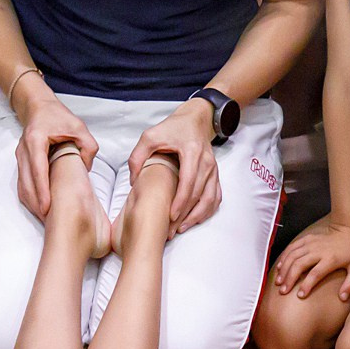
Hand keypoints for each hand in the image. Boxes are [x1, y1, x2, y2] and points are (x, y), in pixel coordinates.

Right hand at [14, 85, 100, 218]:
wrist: (38, 108)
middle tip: (48, 220)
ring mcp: (20, 157)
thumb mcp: (79, 126)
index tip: (46, 206)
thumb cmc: (57, 116)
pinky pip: (22, 184)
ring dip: (32, 203)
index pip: (38, 168)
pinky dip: (30, 197)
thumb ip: (88, 146)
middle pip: (27, 182)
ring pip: (22, 186)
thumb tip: (86, 167)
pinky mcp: (21, 163)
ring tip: (45, 218)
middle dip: (36, 203)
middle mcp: (24, 150)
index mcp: (36, 139)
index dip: (42, 189)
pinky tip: (40, 208)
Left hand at [132, 98, 222, 233]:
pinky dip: (208, 210)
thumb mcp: (150, 136)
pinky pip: (216, 196)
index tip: (171, 216)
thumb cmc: (174, 128)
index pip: (189, 182)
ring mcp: (214, 169)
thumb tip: (133, 180)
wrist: (196, 119)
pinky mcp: (215, 174)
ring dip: (197, 216)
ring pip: (210, 198)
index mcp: (192, 152)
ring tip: (182, 228)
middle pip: (199, 194)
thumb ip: (138, 156)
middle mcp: (206, 162)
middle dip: (185, 214)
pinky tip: (196, 219)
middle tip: (171, 229)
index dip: (180, 201)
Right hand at [272, 216, 349, 303]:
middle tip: (283, 291)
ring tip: (278, 282)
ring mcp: (310, 243)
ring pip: (292, 256)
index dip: (307, 285)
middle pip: (299, 264)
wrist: (347, 230)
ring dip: (284, 269)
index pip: (316, 273)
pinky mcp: (306, 239)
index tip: (300, 296)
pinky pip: (291, 248)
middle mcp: (318, 250)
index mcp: (331, 259)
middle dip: (290, 278)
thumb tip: (342, 298)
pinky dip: (283, 258)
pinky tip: (279, 268)